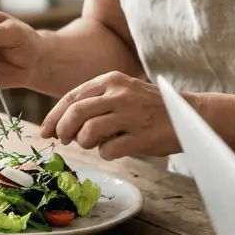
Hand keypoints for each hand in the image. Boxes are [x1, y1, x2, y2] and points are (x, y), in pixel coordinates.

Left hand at [38, 72, 177, 159]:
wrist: (189, 116)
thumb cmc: (149, 108)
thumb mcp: (121, 92)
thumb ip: (94, 103)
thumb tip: (61, 125)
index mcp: (111, 80)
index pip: (71, 97)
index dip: (53, 116)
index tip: (45, 131)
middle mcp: (119, 93)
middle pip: (75, 113)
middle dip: (62, 130)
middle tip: (63, 141)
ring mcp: (130, 114)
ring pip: (88, 132)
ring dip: (84, 143)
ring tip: (95, 143)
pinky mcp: (141, 136)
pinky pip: (108, 149)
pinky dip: (105, 153)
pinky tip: (115, 149)